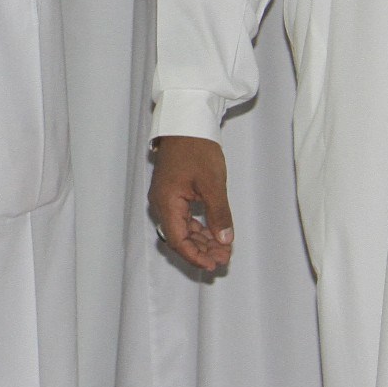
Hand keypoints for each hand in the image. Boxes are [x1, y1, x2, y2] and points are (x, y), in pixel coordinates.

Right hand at [148, 136, 233, 272]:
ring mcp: (166, 198)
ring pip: (182, 229)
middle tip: (225, 258)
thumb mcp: (213, 183)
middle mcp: (162, 203)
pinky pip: (184, 218)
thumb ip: (219, 214)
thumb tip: (225, 241)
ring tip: (224, 248)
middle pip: (179, 237)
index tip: (214, 264)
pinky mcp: (173, 192)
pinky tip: (214, 232)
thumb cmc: (198, 149)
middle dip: (202, 250)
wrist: (188, 122)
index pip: (178, 240)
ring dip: (202, 240)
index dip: (195, 256)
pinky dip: (199, 227)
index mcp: (167, 202)